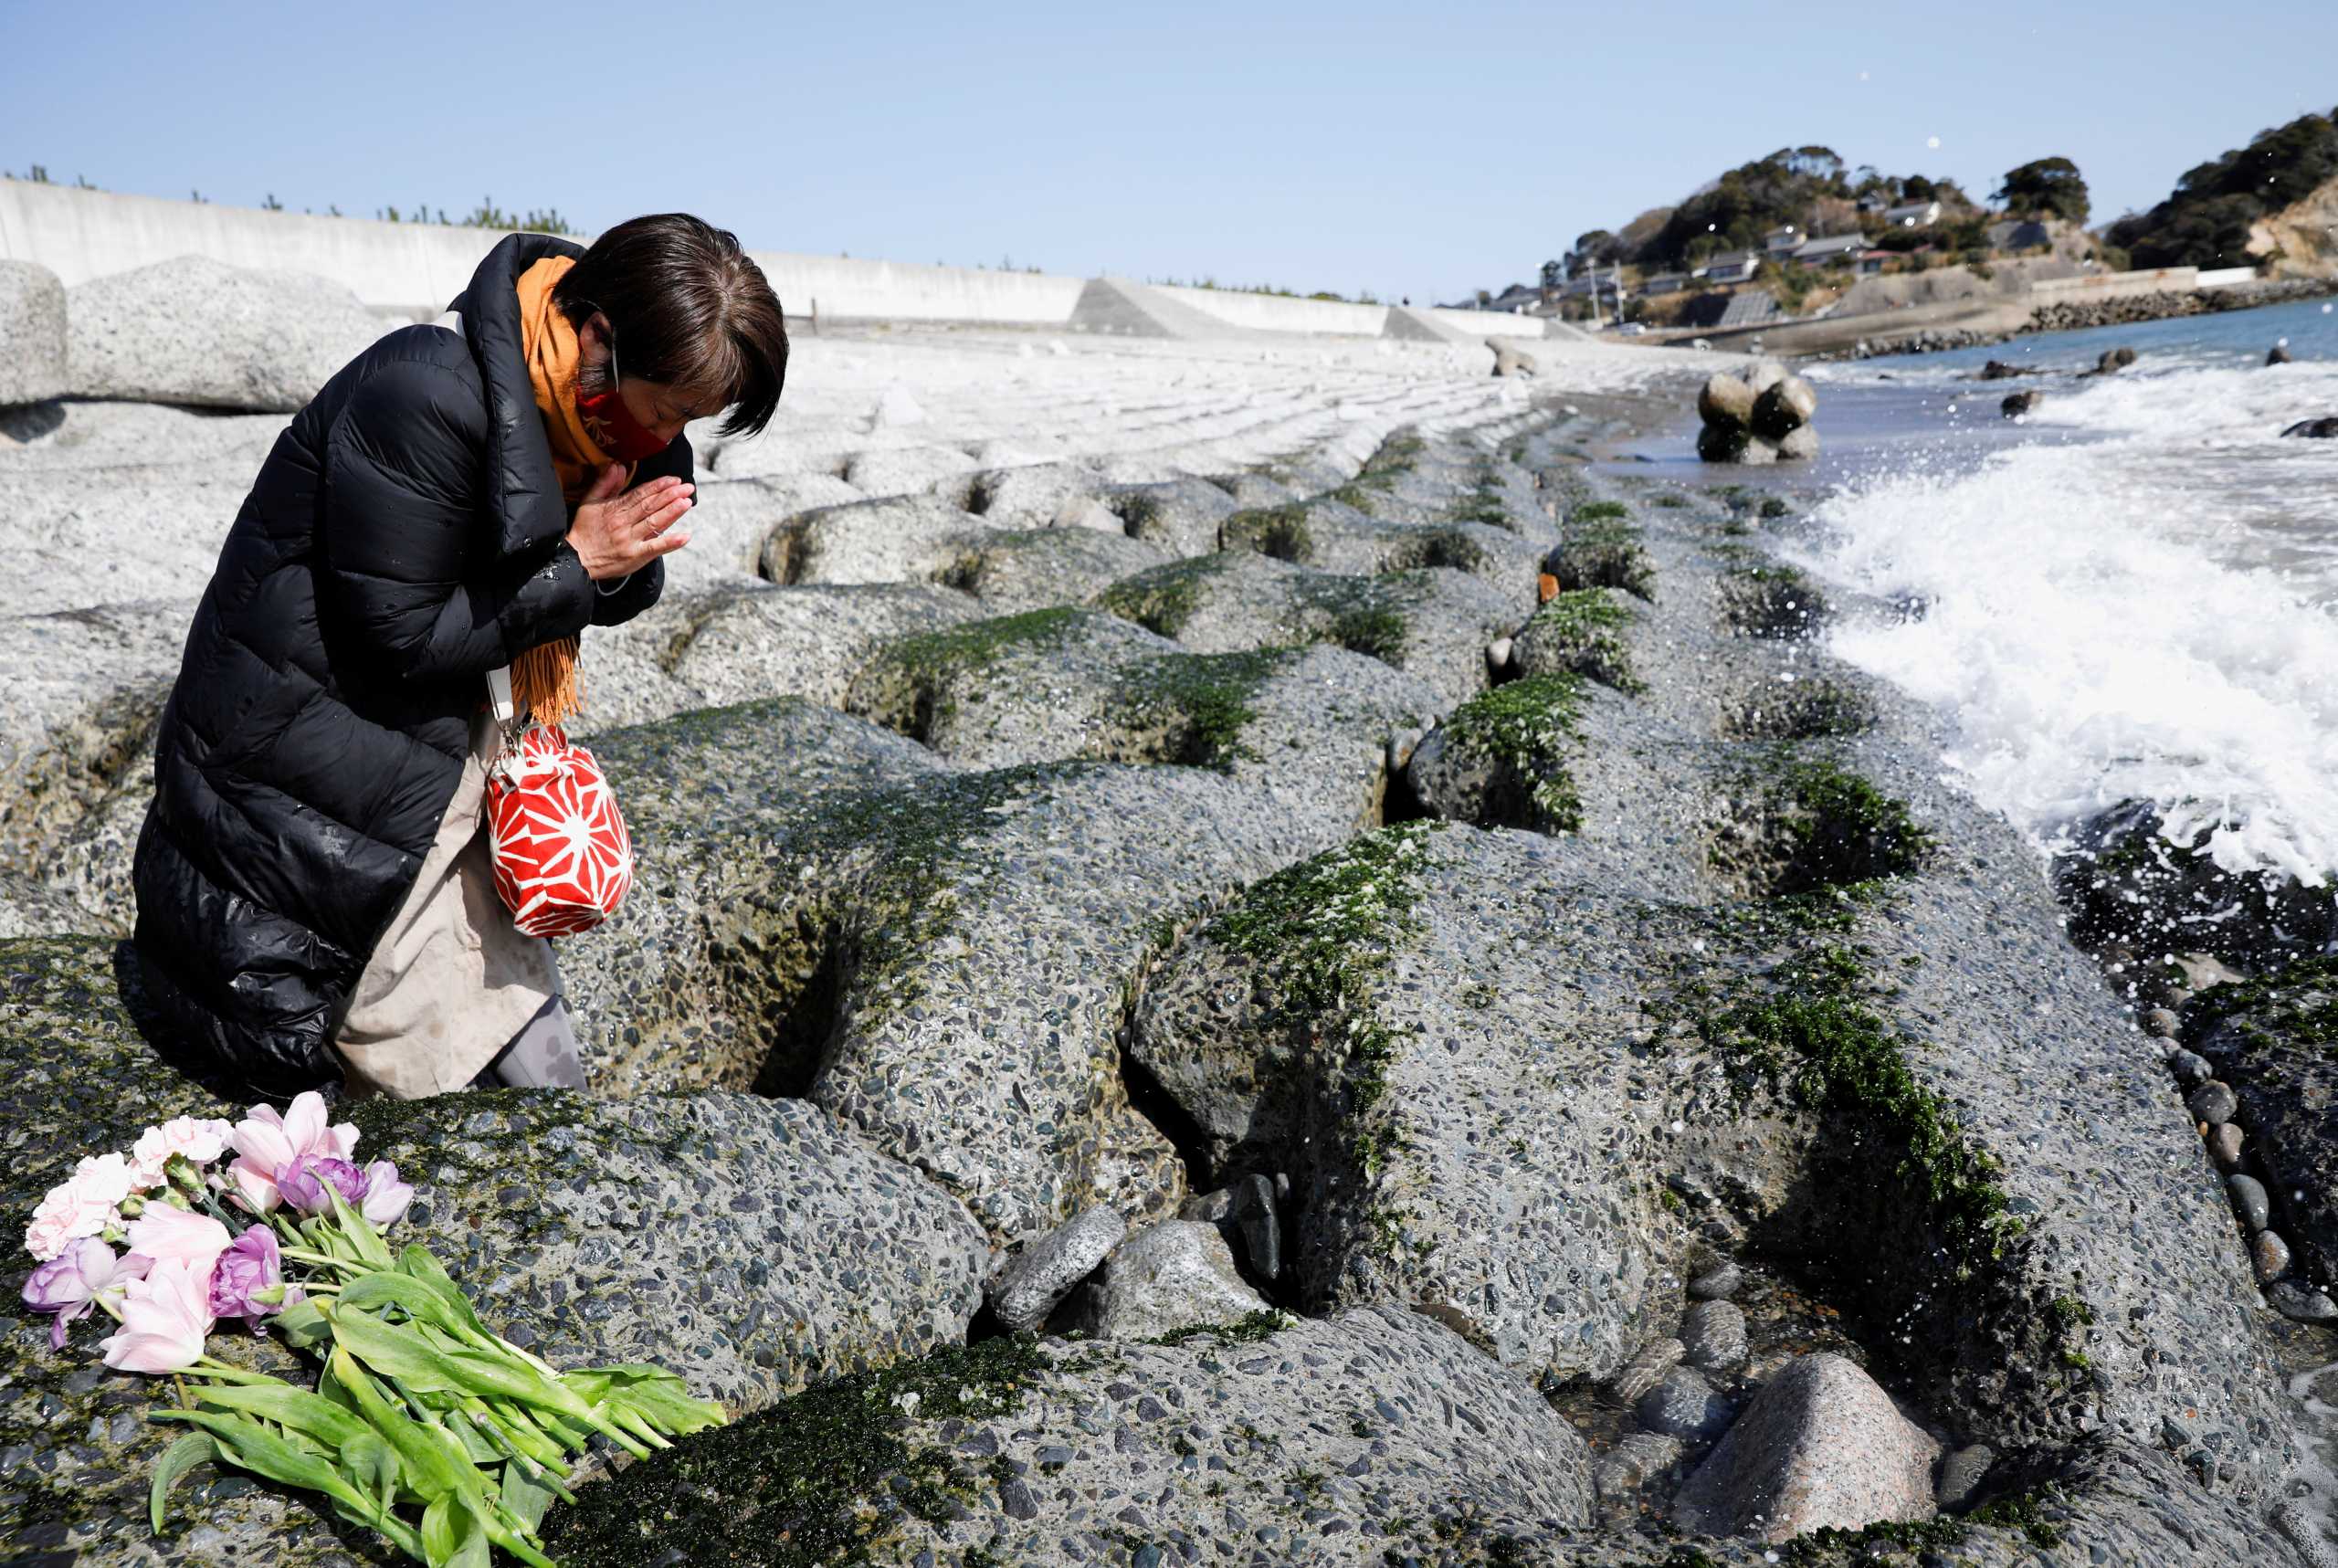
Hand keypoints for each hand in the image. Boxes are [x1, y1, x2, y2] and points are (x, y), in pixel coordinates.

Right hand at [566, 464, 692, 580]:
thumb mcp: (590, 502)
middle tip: (687, 487)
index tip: (674, 480)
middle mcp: (624, 522)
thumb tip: (617, 466)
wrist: (576, 560)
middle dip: (671, 495)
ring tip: (687, 502)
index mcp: (615, 509)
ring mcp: (630, 540)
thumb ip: (605, 483)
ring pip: (655, 523)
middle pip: (651, 506)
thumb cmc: (584, 531)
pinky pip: (655, 548)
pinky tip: (685, 536)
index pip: (641, 494)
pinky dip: (671, 542)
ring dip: (672, 512)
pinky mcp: (634, 556)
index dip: (658, 486)